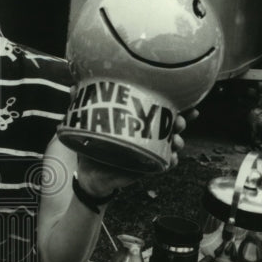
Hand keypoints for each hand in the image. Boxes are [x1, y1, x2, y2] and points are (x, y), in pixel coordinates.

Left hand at [74, 108, 195, 194]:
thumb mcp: (87, 125)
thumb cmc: (92, 147)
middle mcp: (146, 134)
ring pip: (171, 144)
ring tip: (177, 141)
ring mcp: (148, 151)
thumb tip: (73, 86)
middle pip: (171, 125)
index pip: (159, 109)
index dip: (175, 104)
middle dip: (180, 122)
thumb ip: (82, 105)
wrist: (89, 175)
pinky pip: (164, 164)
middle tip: (180, 122)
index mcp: (135, 121)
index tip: (188, 101)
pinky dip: (171, 161)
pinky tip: (172, 159)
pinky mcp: (146, 166)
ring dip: (178, 141)